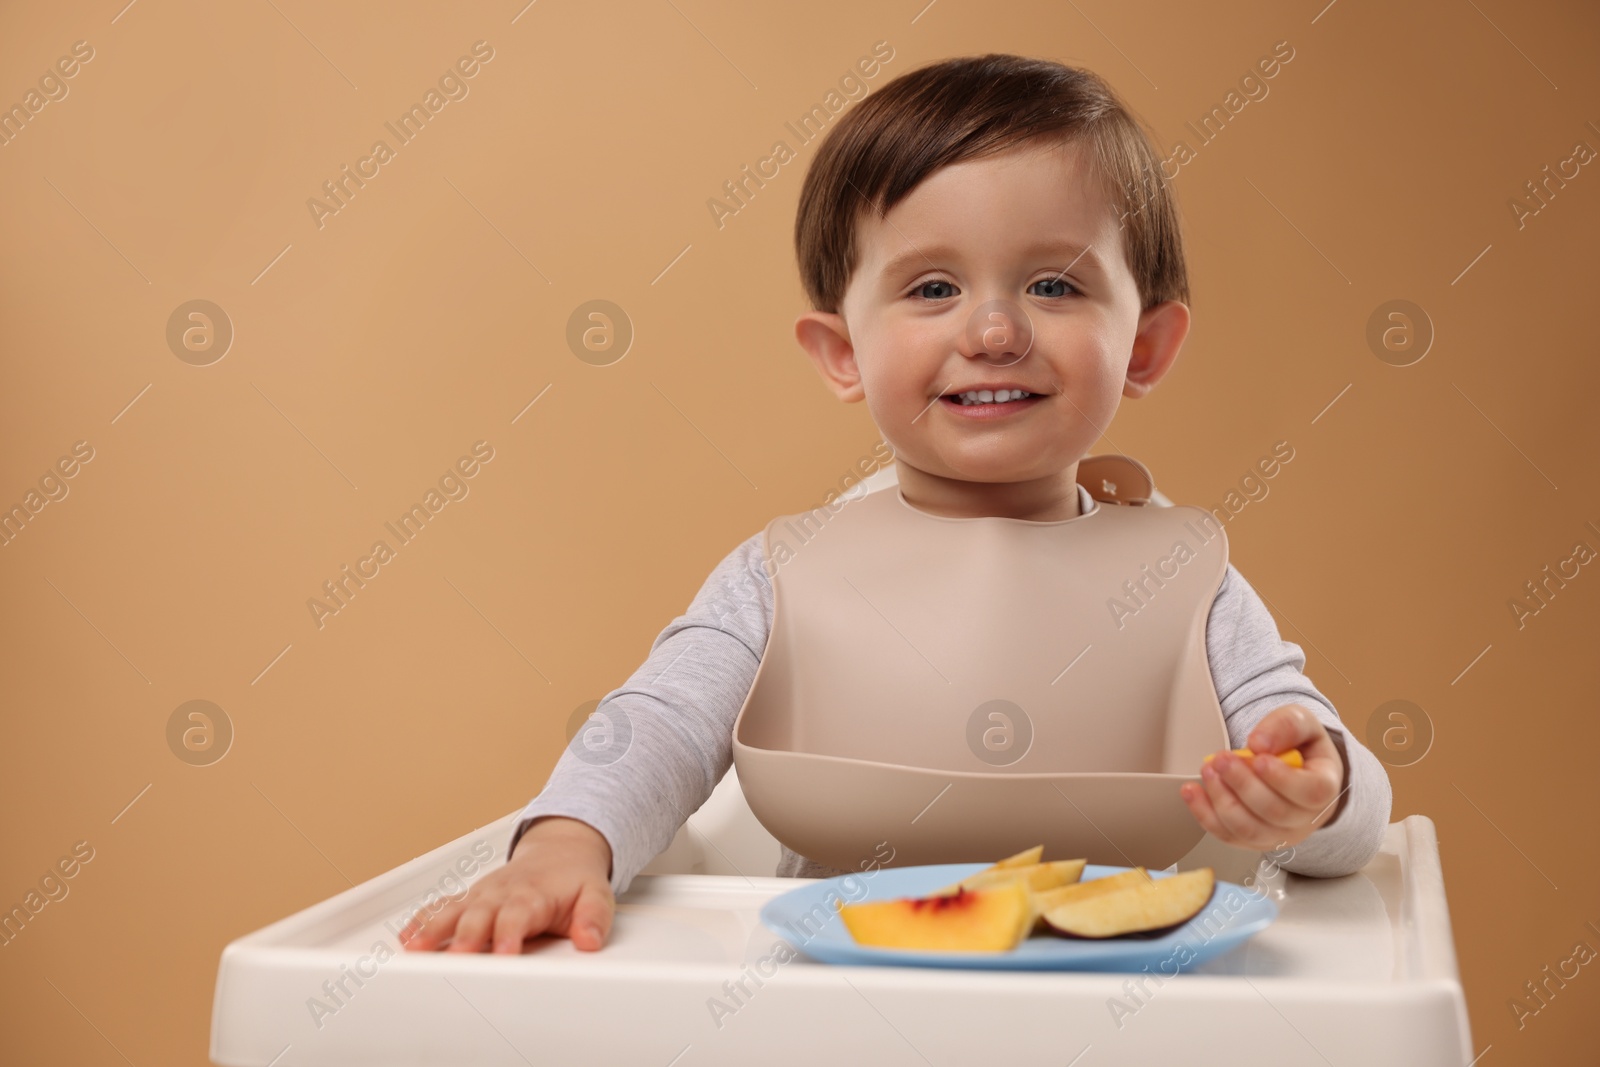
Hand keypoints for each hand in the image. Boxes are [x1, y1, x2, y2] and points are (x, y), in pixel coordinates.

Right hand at [398, 816, 615, 953]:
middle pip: (480, 914)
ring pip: (454, 910)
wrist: (561, 850)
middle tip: (457, 957)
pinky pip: (442, 906)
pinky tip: (407, 937)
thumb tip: (591, 939)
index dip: (511, 933)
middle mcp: (503, 894)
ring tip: (415, 948)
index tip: (505, 952)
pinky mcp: (470, 898)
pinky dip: (423, 920)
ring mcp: (483, 895)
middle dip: (467, 936)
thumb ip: (595, 917)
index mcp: (534, 895)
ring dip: (434, 928)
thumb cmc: (574, 879)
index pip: (520, 914)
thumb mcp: (597, 894)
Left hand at [1179, 704, 1344, 850]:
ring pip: (1249, 829)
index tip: (1258, 758)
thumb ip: (1287, 725)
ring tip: (1208, 771)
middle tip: (1221, 759)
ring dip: (1222, 800)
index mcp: (1324, 788)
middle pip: (1273, 812)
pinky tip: (1193, 792)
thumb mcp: (1303, 724)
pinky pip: (1228, 836)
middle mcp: (1305, 818)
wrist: (1298, 770)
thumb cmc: (1302, 748)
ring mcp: (1279, 834)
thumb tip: (1259, 743)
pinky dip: (1205, 815)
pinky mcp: (1254, 839)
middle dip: (1242, 784)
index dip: (1282, 779)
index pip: (1310, 792)